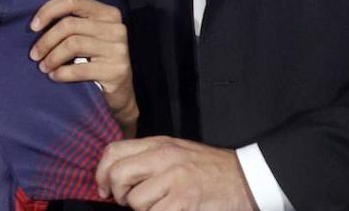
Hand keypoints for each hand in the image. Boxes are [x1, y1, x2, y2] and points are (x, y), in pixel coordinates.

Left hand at [29, 0, 137, 136]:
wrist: (119, 92)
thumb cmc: (94, 59)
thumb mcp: (86, 35)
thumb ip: (69, 23)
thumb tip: (35, 23)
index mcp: (108, 13)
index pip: (73, 1)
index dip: (49, 10)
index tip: (33, 27)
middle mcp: (116, 28)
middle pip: (69, 25)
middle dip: (46, 40)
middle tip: (34, 55)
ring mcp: (118, 49)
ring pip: (72, 44)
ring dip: (52, 57)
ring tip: (43, 67)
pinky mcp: (116, 71)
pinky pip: (80, 69)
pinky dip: (61, 73)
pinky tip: (54, 76)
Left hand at [96, 137, 258, 209]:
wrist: (248, 177)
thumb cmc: (210, 169)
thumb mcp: (177, 152)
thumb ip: (148, 159)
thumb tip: (115, 175)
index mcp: (159, 144)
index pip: (114, 151)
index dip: (101, 173)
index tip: (103, 189)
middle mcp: (164, 158)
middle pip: (118, 175)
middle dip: (117, 194)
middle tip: (128, 202)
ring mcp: (175, 179)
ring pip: (135, 201)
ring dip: (143, 210)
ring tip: (160, 206)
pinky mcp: (185, 200)